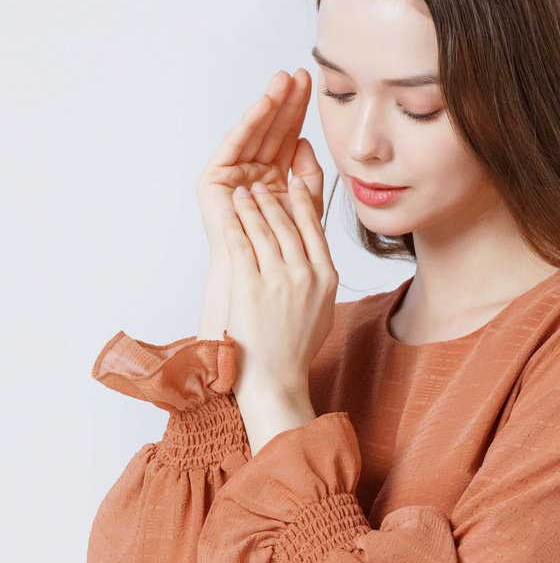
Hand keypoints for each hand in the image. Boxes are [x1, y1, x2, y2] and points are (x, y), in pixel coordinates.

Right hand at [195, 68, 324, 258]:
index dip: (300, 113)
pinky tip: (265, 103)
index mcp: (274, 179)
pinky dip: (251, 123)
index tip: (315, 86)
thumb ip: (309, 175)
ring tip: (284, 80)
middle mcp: (252, 173)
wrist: (262, 273)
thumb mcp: (306, 205)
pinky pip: (236, 144)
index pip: (289, 138)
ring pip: (256, 134)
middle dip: (287, 103)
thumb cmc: (285, 248)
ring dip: (270, 105)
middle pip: (273, 131)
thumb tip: (306, 141)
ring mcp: (233, 174)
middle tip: (302, 74)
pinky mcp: (214, 178)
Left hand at [221, 175, 338, 400]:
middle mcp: (306, 275)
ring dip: (251, 207)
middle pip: (287, 225)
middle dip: (271, 200)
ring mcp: (278, 281)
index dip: (302, 202)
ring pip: (263, 231)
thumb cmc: (296, 349)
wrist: (276, 379)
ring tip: (242, 194)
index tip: (293, 184)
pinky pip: (241, 247)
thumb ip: (321, 280)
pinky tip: (228, 214)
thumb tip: (314, 256)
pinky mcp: (250, 288)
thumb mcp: (322, 310)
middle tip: (260, 186)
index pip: (314, 229)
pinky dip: (234, 226)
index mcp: (327, 278)